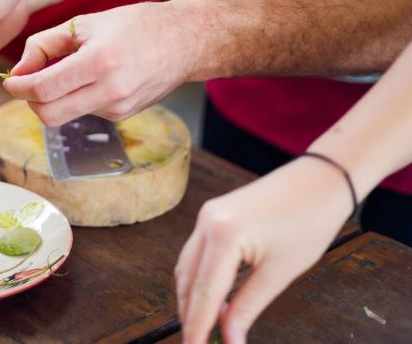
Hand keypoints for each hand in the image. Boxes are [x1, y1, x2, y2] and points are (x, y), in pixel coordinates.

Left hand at [3, 0, 200, 126]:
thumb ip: (44, 46)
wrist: (184, 41)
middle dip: (30, 101)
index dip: (18, 88)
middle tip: (28, 83)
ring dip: (53, 99)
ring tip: (66, 71)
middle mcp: (110, 91)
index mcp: (99, 62)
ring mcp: (118, 108)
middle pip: (48, 115)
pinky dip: (76, 98)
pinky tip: (92, 79)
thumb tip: (19, 71)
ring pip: (65, 116)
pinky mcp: (123, 116)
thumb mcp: (84, 24)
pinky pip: (85, 112)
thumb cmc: (134, 25)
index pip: (43, 89)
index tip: (10, 81)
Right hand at [174, 158, 352, 343]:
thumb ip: (247, 308)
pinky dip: (199, 280)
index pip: (203, 294)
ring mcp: (206, 216)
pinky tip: (211, 299)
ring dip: (192, 299)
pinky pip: (195, 253)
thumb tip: (230, 340)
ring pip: (186, 268)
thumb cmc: (309, 221)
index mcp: (223, 235)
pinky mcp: (212, 215)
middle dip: (190, 316)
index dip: (197, 328)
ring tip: (203, 328)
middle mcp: (206, 223)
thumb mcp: (280, 272)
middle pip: (187, 281)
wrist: (320, 179)